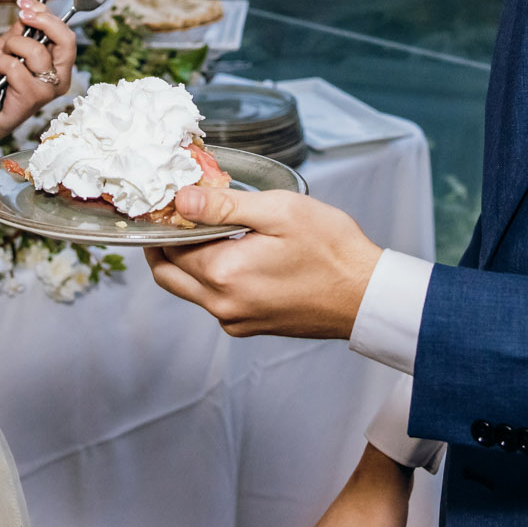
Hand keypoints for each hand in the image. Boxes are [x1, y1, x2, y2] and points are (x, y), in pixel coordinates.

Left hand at [0, 0, 75, 152]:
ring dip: (12, 47)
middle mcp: (60, 77)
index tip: (26, 4)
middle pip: (65, 39)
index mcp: (59, 64)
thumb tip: (32, 3)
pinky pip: (15, 67)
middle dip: (42, 21)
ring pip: (36, 51)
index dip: (48, 15)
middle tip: (23, 15)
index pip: (66, 34)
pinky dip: (1, 64)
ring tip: (2, 58)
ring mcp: (49, 89)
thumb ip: (23, 28)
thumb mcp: (10, 46)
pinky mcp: (33, 98)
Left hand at [146, 183, 379, 337]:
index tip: (168, 200)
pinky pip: (214, 301)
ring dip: (186, 261)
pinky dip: (210, 278)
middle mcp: (222, 304)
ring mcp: (235, 320)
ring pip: (189, 290)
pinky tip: (233, 253)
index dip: (163, 221)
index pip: (168, 246)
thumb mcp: (279, 211)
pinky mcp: (249, 326)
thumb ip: (224, 206)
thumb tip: (181, 201)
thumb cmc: (331, 249)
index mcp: (223, 273)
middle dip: (162, 244)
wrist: (366, 295)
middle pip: (168, 274)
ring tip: (206, 229)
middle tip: (173, 216)